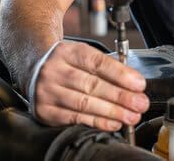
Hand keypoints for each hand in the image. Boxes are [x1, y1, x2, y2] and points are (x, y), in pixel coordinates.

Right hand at [30, 41, 148, 130]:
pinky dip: (97, 122)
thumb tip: (133, 83)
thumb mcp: (82, 55)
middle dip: (120, 96)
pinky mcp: (44, 111)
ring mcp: (47, 91)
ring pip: (84, 103)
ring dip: (111, 112)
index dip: (120, 74)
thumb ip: (105, 66)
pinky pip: (75, 118)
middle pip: (91, 85)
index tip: (139, 84)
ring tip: (130, 116)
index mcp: (68, 52)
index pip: (97, 62)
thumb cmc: (66, 63)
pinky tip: (112, 123)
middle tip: (139, 103)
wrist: (33, 68)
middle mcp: (55, 70)